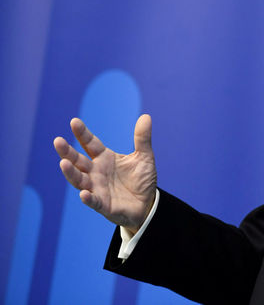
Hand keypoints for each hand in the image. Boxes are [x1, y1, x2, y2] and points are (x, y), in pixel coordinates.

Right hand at [53, 114, 157, 233]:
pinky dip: (88, 198)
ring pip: (80, 180)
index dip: (82, 134)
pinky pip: (93, 201)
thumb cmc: (141, 179)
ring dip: (71, 173)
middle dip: (67, 152)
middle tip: (57, 141)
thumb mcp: (144, 156)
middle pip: (78, 161)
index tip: (74, 121)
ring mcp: (97, 188)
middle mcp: (96, 172)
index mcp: (104, 158)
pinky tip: (84, 193)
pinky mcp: (103, 205)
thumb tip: (146, 116)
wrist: (147, 203)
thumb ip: (142, 138)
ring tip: (63, 163)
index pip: (90, 143)